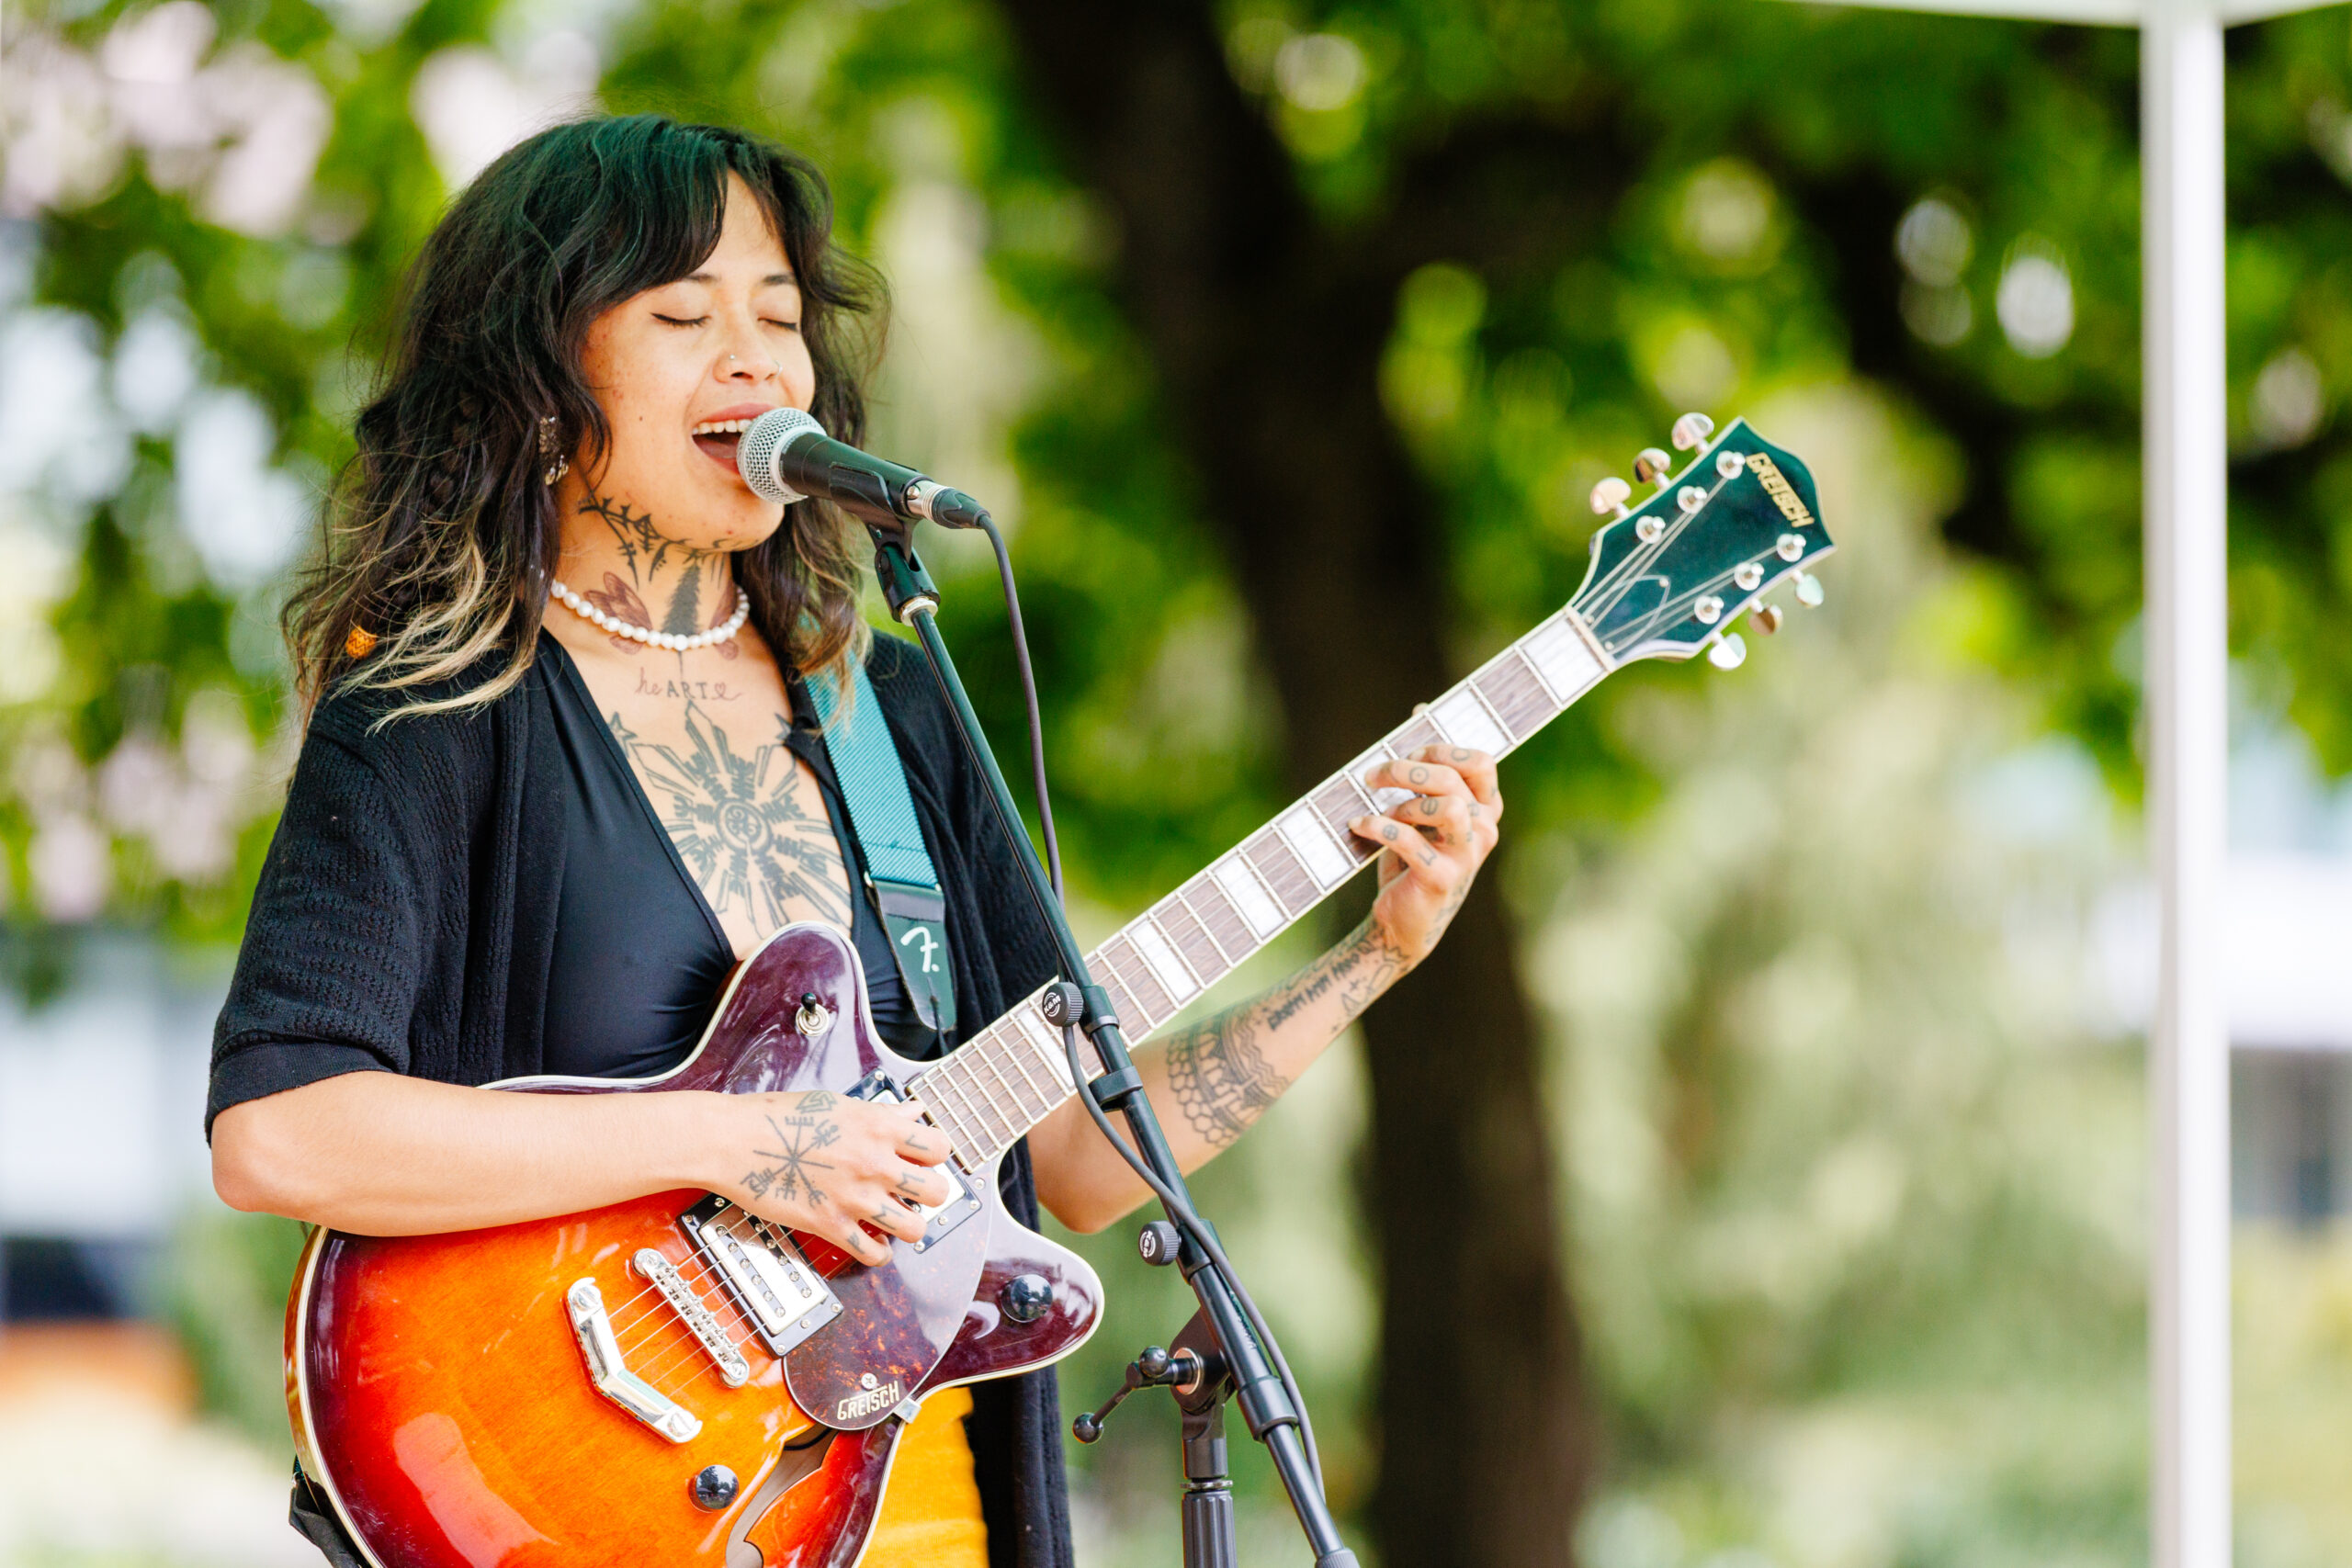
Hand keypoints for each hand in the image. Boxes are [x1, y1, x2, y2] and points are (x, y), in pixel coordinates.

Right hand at [705, 1089, 954, 1266]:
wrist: (733, 1141)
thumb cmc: (778, 1117)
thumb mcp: (837, 1103)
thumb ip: (881, 1113)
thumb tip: (912, 1112)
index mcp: (878, 1127)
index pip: (940, 1147)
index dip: (934, 1156)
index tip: (922, 1160)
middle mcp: (874, 1162)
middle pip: (937, 1191)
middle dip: (929, 1194)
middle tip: (913, 1193)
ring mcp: (855, 1197)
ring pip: (915, 1229)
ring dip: (908, 1226)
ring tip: (895, 1219)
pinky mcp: (830, 1224)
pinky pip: (875, 1254)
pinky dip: (878, 1253)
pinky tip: (872, 1241)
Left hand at [1348, 744, 1502, 969]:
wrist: (1400, 922)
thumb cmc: (1411, 858)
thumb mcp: (1420, 809)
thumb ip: (1426, 766)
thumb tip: (1422, 710)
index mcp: (1484, 808)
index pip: (1480, 761)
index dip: (1440, 749)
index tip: (1406, 754)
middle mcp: (1483, 830)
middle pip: (1453, 778)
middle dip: (1407, 769)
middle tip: (1372, 775)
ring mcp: (1467, 856)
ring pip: (1446, 805)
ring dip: (1402, 802)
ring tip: (1377, 810)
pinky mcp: (1442, 879)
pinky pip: (1411, 840)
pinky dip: (1379, 827)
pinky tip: (1358, 826)